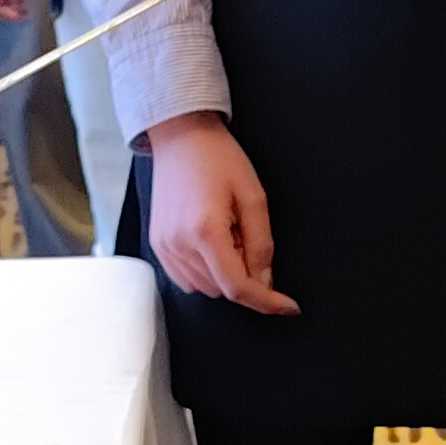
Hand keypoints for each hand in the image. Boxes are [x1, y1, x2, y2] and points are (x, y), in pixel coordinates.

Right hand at [145, 111, 296, 312]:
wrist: (181, 137)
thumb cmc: (218, 159)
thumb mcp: (254, 197)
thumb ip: (261, 244)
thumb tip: (265, 282)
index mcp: (205, 231)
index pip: (238, 287)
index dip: (266, 301)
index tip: (287, 306)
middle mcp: (178, 245)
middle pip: (222, 289)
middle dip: (244, 274)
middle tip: (245, 234)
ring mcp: (164, 247)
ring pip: (206, 288)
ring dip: (224, 272)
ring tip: (226, 230)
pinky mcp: (158, 246)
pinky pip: (188, 278)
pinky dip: (206, 270)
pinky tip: (210, 239)